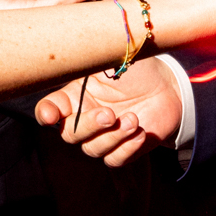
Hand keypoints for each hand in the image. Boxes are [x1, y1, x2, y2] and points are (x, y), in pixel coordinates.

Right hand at [35, 58, 182, 166]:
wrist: (169, 85)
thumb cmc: (138, 68)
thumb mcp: (114, 58)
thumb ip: (91, 61)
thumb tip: (74, 56)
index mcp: (75, 95)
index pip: (49, 108)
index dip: (45, 113)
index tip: (51, 115)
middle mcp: (84, 117)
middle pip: (70, 135)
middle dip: (88, 126)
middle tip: (110, 114)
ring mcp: (103, 135)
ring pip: (93, 149)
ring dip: (113, 137)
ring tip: (133, 119)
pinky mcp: (123, 149)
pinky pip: (114, 160)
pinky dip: (126, 148)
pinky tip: (140, 132)